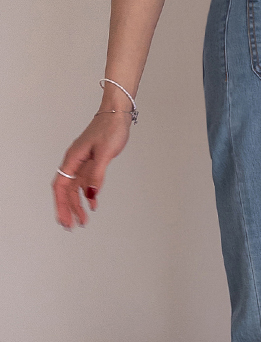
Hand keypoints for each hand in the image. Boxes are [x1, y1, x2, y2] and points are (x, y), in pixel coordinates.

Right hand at [52, 112, 130, 229]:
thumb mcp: (104, 153)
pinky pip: (85, 182)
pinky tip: (93, 204)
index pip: (61, 186)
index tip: (65, 219)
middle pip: (66, 190)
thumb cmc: (110, 129)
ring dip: (78, 204)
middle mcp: (74, 162)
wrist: (117, 115)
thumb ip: (97, 175)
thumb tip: (91, 194)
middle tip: (73, 226)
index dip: (61, 204)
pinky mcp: (92, 163)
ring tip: (83, 220)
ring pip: (75, 188)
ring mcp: (83, 163)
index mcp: (73, 159)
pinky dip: (87, 195)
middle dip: (68, 209)